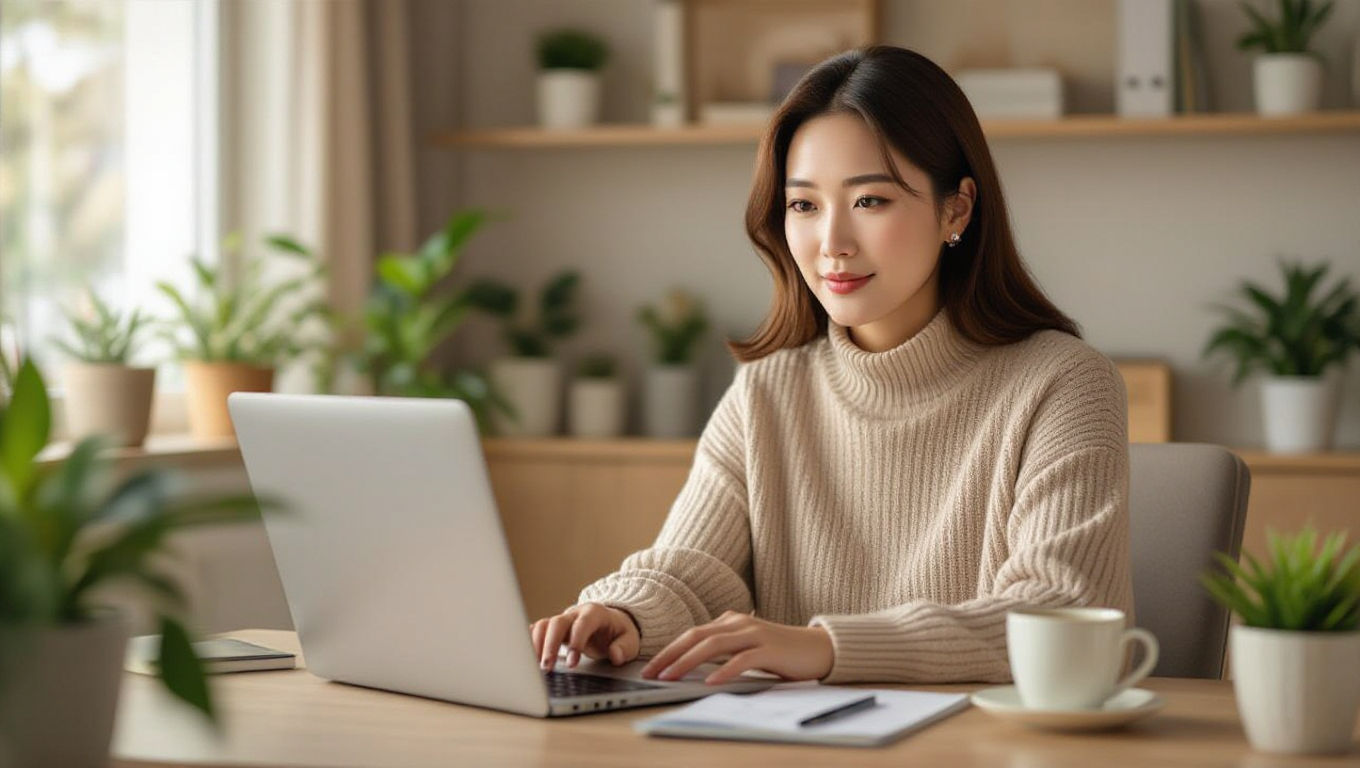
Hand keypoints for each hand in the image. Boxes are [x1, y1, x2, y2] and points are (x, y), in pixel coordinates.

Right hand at [529, 602, 640, 670]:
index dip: (576, 642)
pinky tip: (526, 657)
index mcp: (595, 613)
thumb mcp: (630, 640)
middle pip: (557, 623)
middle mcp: (575, 613)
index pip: (582, 624)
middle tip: (547, 667)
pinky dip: (530, 642)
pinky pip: (537, 631)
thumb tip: (615, 655)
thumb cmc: (619, 633)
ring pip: (543, 625)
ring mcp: (562, 620)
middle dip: (550, 645)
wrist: (611, 623)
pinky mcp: (553, 629)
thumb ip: (624, 647)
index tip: (572, 663)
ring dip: (536, 645)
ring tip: (535, 666)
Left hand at [640, 611, 833, 684]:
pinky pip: (742, 659)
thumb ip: (724, 651)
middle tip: (650, 673)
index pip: (692, 634)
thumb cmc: (780, 652)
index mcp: (731, 621)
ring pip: (713, 645)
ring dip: (687, 662)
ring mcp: (755, 634)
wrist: (819, 648)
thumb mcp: (747, 648)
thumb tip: (693, 667)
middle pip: (696, 636)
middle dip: (670, 655)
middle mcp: (739, 623)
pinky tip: (711, 682)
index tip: (650, 667)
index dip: (669, 650)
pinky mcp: (770, 649)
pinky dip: (724, 670)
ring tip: (670, 677)